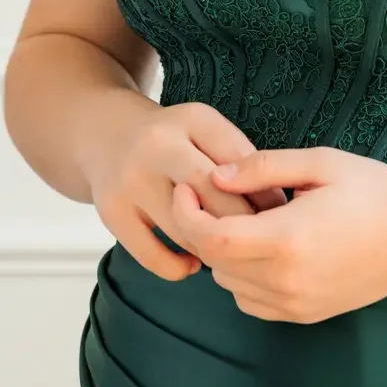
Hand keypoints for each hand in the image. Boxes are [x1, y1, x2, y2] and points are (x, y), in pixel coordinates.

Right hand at [85, 97, 288, 280]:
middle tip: (258, 242)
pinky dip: (178, 266)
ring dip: (212, 247)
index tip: (279, 216)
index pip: (239, 163)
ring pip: (185, 229)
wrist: (106, 135)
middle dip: (241, 223)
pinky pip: (152, 255)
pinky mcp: (112, 212)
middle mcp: (157, 147)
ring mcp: (131, 180)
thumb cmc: (173, 137)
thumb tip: (274, 205)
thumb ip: (239, 157)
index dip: (264, 195)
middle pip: (212, 195)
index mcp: (192, 120)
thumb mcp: (206, 128)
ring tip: (231, 253)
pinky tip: (194, 263)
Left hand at [169, 145, 386, 320]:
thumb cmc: (375, 193)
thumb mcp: (322, 163)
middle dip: (201, 228)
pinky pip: (250, 302)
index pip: (211, 238)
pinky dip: (242, 277)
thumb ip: (264, 167)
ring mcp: (294, 303)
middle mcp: (286, 279)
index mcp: (287, 238)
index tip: (187, 188)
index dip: (188, 212)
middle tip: (208, 196)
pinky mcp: (303, 315)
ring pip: (227, 284)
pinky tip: (263, 249)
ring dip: (222, 253)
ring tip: (242, 220)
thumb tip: (215, 174)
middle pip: (213, 262)